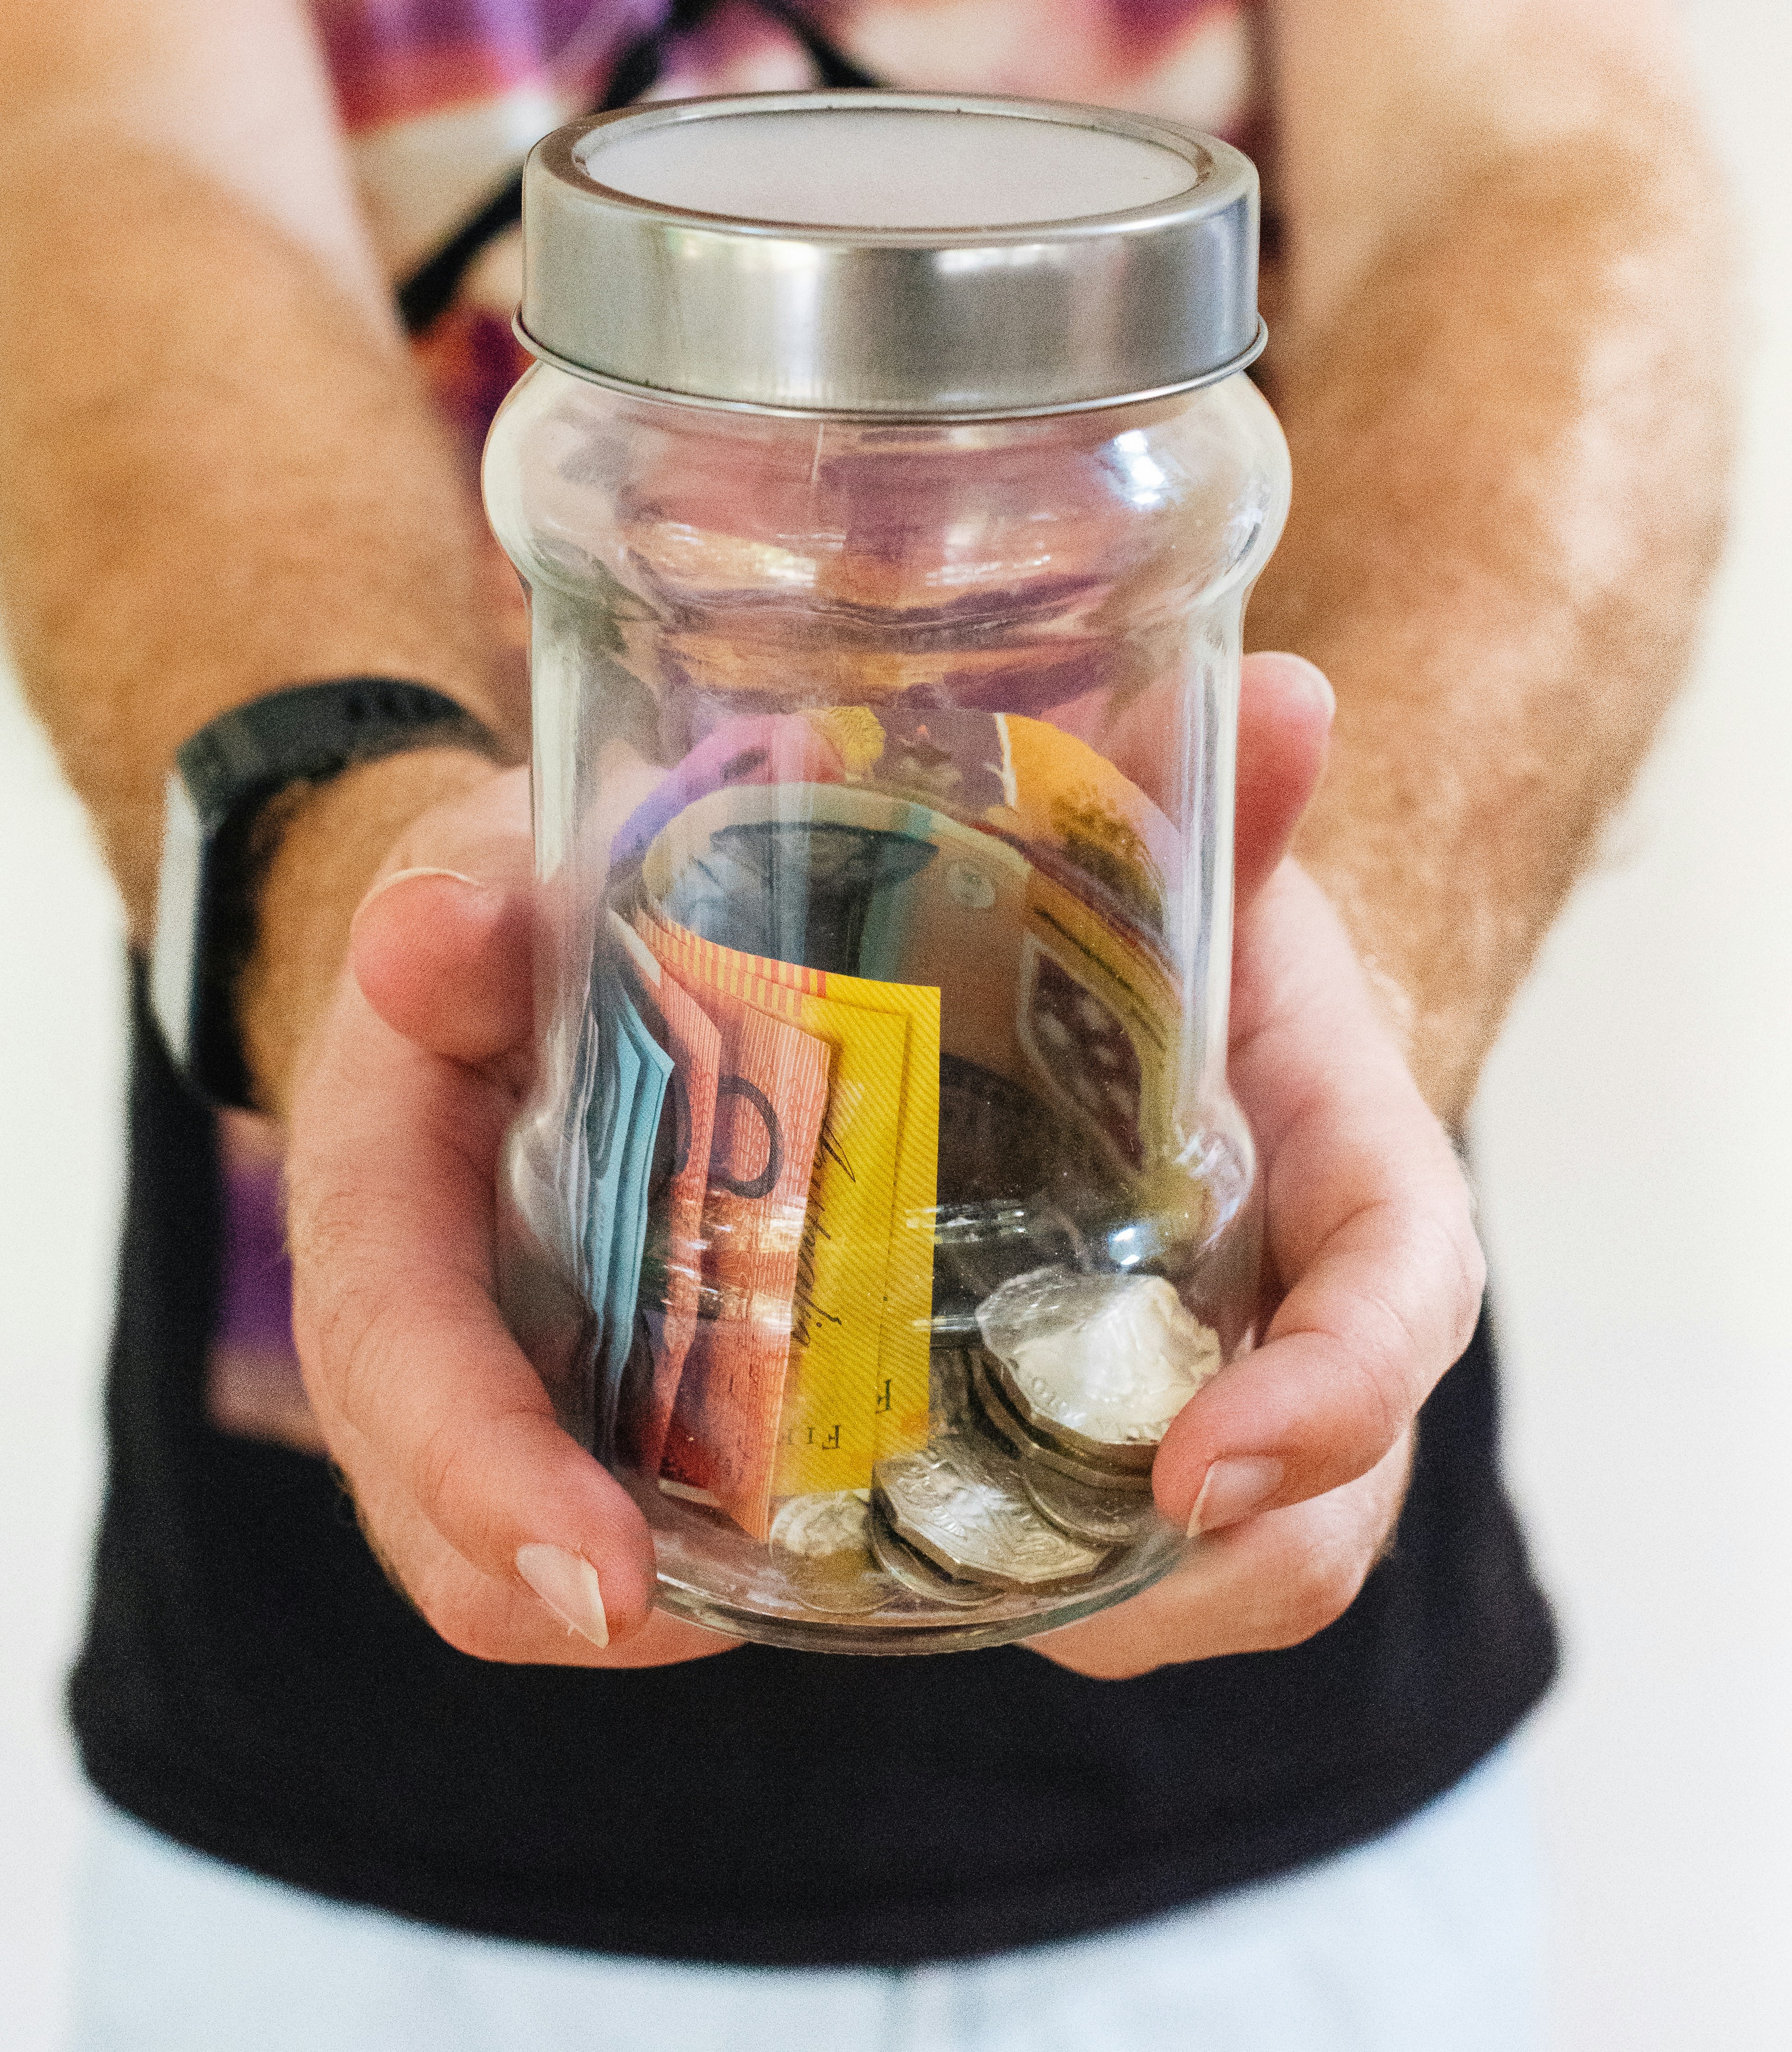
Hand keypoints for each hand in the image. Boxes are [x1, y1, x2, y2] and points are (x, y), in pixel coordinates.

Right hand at [282, 765, 735, 1666]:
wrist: (482, 954)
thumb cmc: (489, 920)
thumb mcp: (475, 880)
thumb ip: (463, 902)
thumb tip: (432, 932)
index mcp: (368, 1195)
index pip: (400, 1356)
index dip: (487, 1472)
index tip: (600, 1574)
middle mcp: (395, 1332)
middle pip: (446, 1521)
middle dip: (578, 1589)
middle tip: (750, 1617)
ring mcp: (471, 1388)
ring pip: (515, 1567)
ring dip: (655, 1601)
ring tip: (810, 1578)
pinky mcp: (552, 1412)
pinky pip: (594, 1532)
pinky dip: (686, 1564)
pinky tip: (808, 1526)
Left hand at [1028, 653, 1484, 1678]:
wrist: (1158, 985)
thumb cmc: (1196, 926)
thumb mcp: (1200, 862)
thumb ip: (1232, 792)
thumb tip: (1287, 692)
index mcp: (1360, 1167)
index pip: (1402, 1299)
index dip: (1334, 1394)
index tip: (1205, 1463)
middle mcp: (1311, 1306)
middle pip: (1325, 1496)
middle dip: (1205, 1570)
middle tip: (1040, 1593)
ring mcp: (1229, 1387)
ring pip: (1222, 1563)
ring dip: (1103, 1603)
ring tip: (929, 1588)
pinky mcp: (1125, 1430)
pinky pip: (1116, 1557)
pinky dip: (1033, 1580)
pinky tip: (893, 1562)